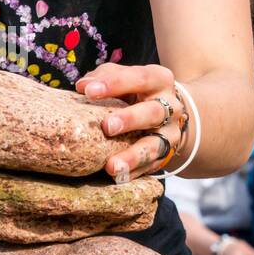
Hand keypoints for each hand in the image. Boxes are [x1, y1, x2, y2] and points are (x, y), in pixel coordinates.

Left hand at [74, 62, 184, 179]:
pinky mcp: (167, 155)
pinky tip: (118, 178)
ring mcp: (170, 133)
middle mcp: (170, 107)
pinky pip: (151, 166)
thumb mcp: (127, 78)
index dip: (114, 84)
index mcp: (160, 80)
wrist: (170, 113)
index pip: (139, 78)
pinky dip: (134, 172)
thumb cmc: (137, 90)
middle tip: (106, 127)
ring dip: (133, 156)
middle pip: (153, 112)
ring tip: (111, 166)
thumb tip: (83, 86)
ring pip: (155, 146)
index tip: (88, 91)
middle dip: (130, 119)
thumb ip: (106, 76)